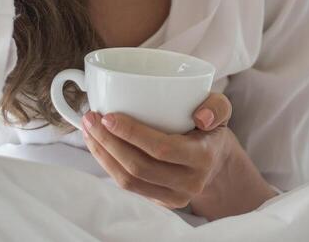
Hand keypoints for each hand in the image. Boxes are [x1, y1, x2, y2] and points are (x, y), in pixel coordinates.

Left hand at [81, 92, 232, 209]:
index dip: (131, 134)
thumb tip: (200, 117)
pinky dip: (108, 165)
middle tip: (90, 118)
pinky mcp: (159, 201)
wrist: (215, 161)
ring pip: (129, 181)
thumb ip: (216, 106)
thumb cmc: (210, 128)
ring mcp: (173, 197)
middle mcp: (189, 183)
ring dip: (103, 155)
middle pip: (139, 167)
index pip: (161, 149)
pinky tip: (97, 145)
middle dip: (108, 142)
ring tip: (88, 130)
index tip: (108, 116)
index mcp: (203, 157)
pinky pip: (128, 186)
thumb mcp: (221, 110)